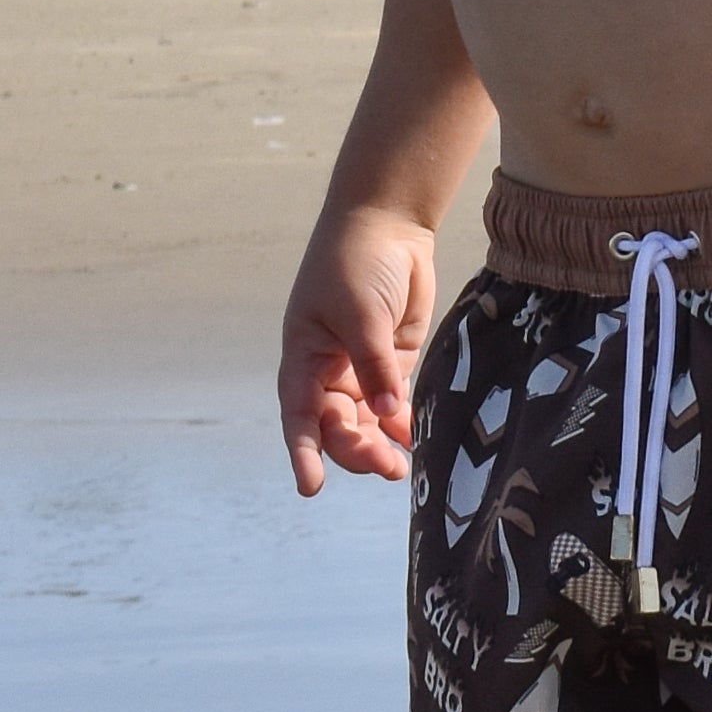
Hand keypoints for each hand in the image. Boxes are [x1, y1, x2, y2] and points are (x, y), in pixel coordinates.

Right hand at [279, 206, 441, 493]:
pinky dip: (401, 424)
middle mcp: (328, 370)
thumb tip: (389, 412)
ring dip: (378, 446)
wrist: (388, 224)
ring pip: (365, 422)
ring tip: (399, 467)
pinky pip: (393, 404)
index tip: (310, 487)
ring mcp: (361, 369)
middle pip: (336, 427)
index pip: (299, 415)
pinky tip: (412, 440)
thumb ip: (374, 364)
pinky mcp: (392, 362)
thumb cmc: (357, 262)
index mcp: (304, 357)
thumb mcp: (361, 313)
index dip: (303, 452)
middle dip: (356, 451)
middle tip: (385, 467)